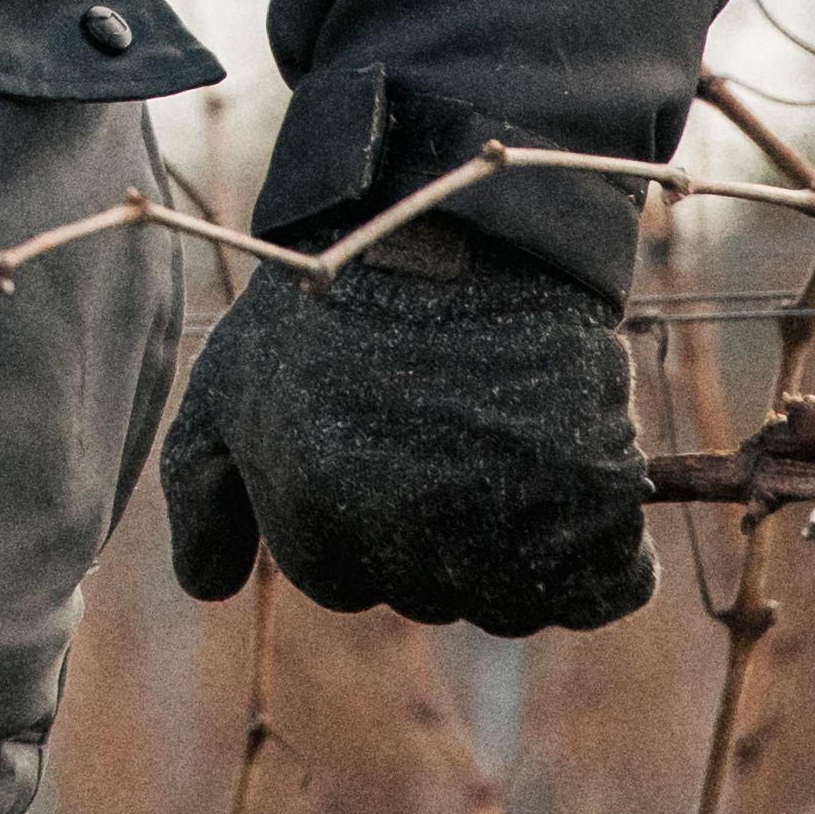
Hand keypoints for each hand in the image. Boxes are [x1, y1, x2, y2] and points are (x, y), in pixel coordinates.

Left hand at [159, 218, 654, 635]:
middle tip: (444, 432)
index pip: (337, 580)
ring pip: (513, 602)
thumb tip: (206, 589)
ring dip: (518, 550)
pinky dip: (614, 560)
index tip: (377, 442)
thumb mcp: (232, 378)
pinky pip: (611, 586)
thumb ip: (200, 488)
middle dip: (431, 531)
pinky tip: (589, 497)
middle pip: (427, 595)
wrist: (460, 211)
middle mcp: (403, 529)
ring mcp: (501, 519)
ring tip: (509, 449)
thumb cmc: (335, 294)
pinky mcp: (593, 496)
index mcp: (313, 504)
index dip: (355, 515)